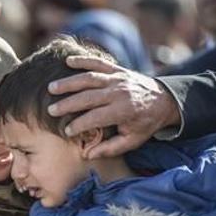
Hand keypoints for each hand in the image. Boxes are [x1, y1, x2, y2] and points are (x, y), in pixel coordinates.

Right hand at [47, 56, 180, 157]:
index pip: (95, 118)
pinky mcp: (117, 70)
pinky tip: (68, 61)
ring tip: (51, 88)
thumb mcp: (132, 141)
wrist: (165, 100)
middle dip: (67, 104)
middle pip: (88, 97)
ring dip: (69, 83)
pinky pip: (98, 62)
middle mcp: (119, 92)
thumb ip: (110, 149)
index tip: (67, 132)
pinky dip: (83, 60)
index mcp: (123, 111)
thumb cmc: (145, 123)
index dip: (79, 125)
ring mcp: (117, 78)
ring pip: (89, 78)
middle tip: (51, 110)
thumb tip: (88, 155)